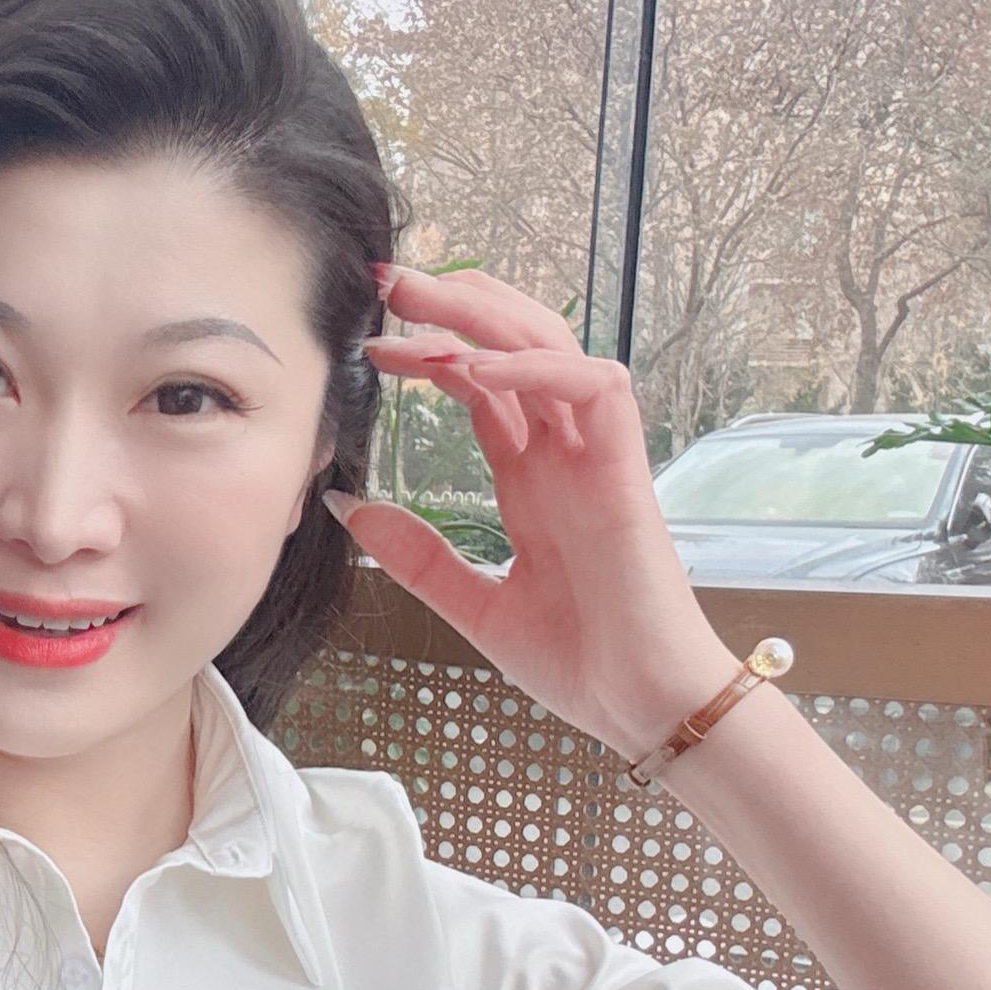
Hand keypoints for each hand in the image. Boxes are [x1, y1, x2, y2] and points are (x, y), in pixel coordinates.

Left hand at [333, 263, 740, 764]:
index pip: (480, 385)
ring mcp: (598, 455)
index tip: (370, 342)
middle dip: (454, 305)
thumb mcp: (473, 607)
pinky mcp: (626, 469)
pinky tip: (475, 369)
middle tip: (387, 283)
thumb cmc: (580, 662)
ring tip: (418, 303)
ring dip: (485, 316)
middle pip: (513, 345)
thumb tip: (349, 506)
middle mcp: (565, 454)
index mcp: (533, 479)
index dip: (430, 351)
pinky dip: (533, 369)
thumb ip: (417, 555)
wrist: (641, 706)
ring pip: (550, 345)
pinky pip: (591, 385)